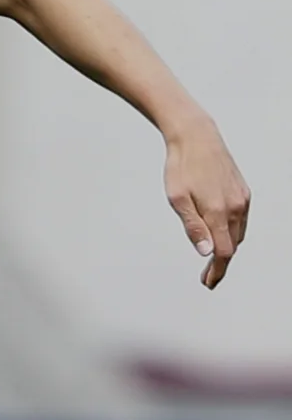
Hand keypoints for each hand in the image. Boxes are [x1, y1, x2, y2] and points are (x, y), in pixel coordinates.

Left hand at [164, 116, 250, 288]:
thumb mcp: (177, 198)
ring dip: (227, 248)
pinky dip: (232, 232)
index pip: (223, 252)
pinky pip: (240, 219)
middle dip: (221, 263)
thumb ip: (193, 227)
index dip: (217, 271)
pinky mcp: (243, 191)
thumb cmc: (181, 165)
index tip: (209, 283)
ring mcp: (242, 199)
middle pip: (232, 245)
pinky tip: (221, 233)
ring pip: (238, 233)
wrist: (196, 136)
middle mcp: (236, 208)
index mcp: (219, 212)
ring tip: (213, 259)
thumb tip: (206, 252)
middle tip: (207, 277)